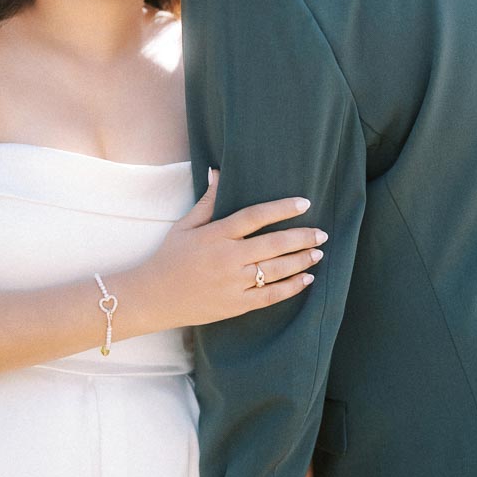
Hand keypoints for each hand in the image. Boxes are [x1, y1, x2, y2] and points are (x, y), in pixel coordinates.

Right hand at [137, 170, 327, 329]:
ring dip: (301, 261)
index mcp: (216, 235)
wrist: (153, 297)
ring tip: (318, 253)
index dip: (282, 208)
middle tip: (322, 233)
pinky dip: (291, 287)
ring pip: (276, 270)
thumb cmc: (169, 258)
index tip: (304, 202)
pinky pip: (270, 296)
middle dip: (302, 238)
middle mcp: (227, 258)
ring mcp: (233, 283)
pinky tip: (306, 279)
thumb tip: (217, 172)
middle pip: (273, 244)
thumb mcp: (184, 226)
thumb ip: (208, 201)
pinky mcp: (235, 305)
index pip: (255, 216)